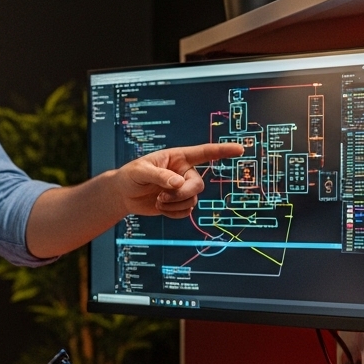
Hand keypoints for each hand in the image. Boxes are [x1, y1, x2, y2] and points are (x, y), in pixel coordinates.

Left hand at [116, 142, 243, 217]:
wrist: (123, 194)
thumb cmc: (130, 176)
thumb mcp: (140, 171)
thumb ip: (160, 176)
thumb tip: (178, 184)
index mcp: (177, 157)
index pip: (204, 153)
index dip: (223, 151)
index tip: (240, 149)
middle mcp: (184, 172)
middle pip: (198, 185)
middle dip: (182, 194)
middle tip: (162, 198)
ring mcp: (182, 188)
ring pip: (192, 200)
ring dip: (174, 205)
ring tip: (157, 201)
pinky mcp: (178, 203)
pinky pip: (186, 211)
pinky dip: (173, 213)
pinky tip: (161, 209)